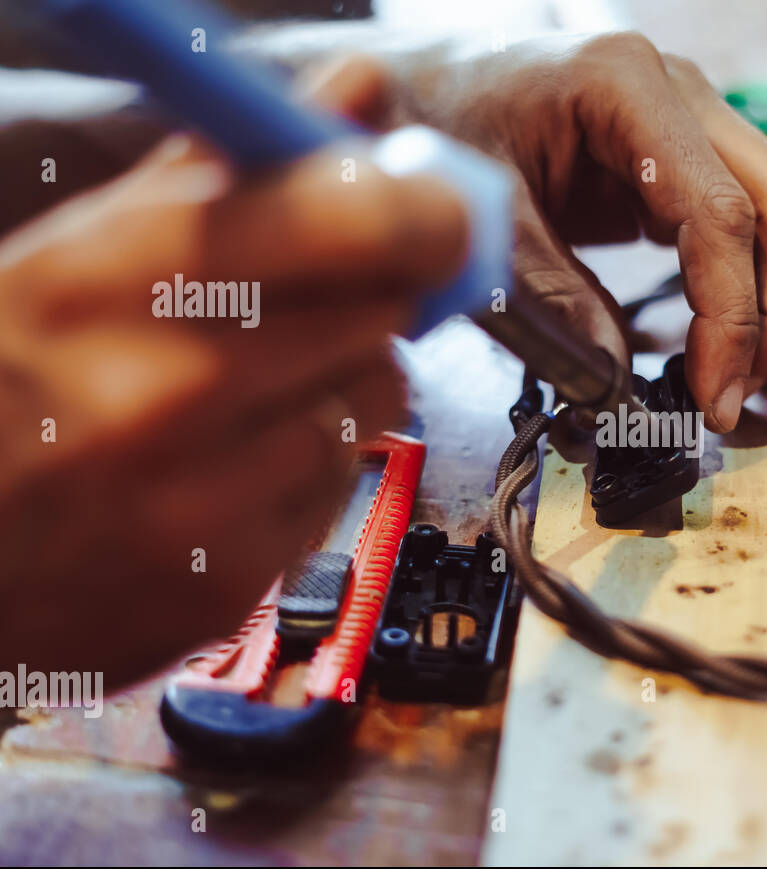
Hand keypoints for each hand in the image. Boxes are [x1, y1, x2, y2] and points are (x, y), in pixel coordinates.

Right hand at [0, 65, 466, 686]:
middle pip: (383, 311)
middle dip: (368, 295)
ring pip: (373, 400)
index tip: (431, 208)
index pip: (352, 216)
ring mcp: (204, 501)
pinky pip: (338, 486)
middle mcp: (170, 390)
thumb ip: (225, 171)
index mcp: (116, 276)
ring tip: (249, 391)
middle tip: (318, 300)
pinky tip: (231, 465)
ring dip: (339, 382)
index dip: (418, 208)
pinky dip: (308, 464)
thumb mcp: (71, 252)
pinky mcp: (232, 581)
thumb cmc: (3, 385)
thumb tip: (362, 97)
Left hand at [381, 33, 766, 431]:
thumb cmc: (429, 128)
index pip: (721, 211)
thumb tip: (616, 384)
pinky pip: (747, 230)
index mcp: (624, 84)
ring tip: (726, 382)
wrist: (408, 86)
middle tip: (736, 399)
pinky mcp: (682, 163)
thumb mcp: (474, 216)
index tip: (713, 398)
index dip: (731, 317)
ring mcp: (689, 124)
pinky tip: (710, 349)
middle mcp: (678, 93)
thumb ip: (543, 295)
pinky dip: (745, 293)